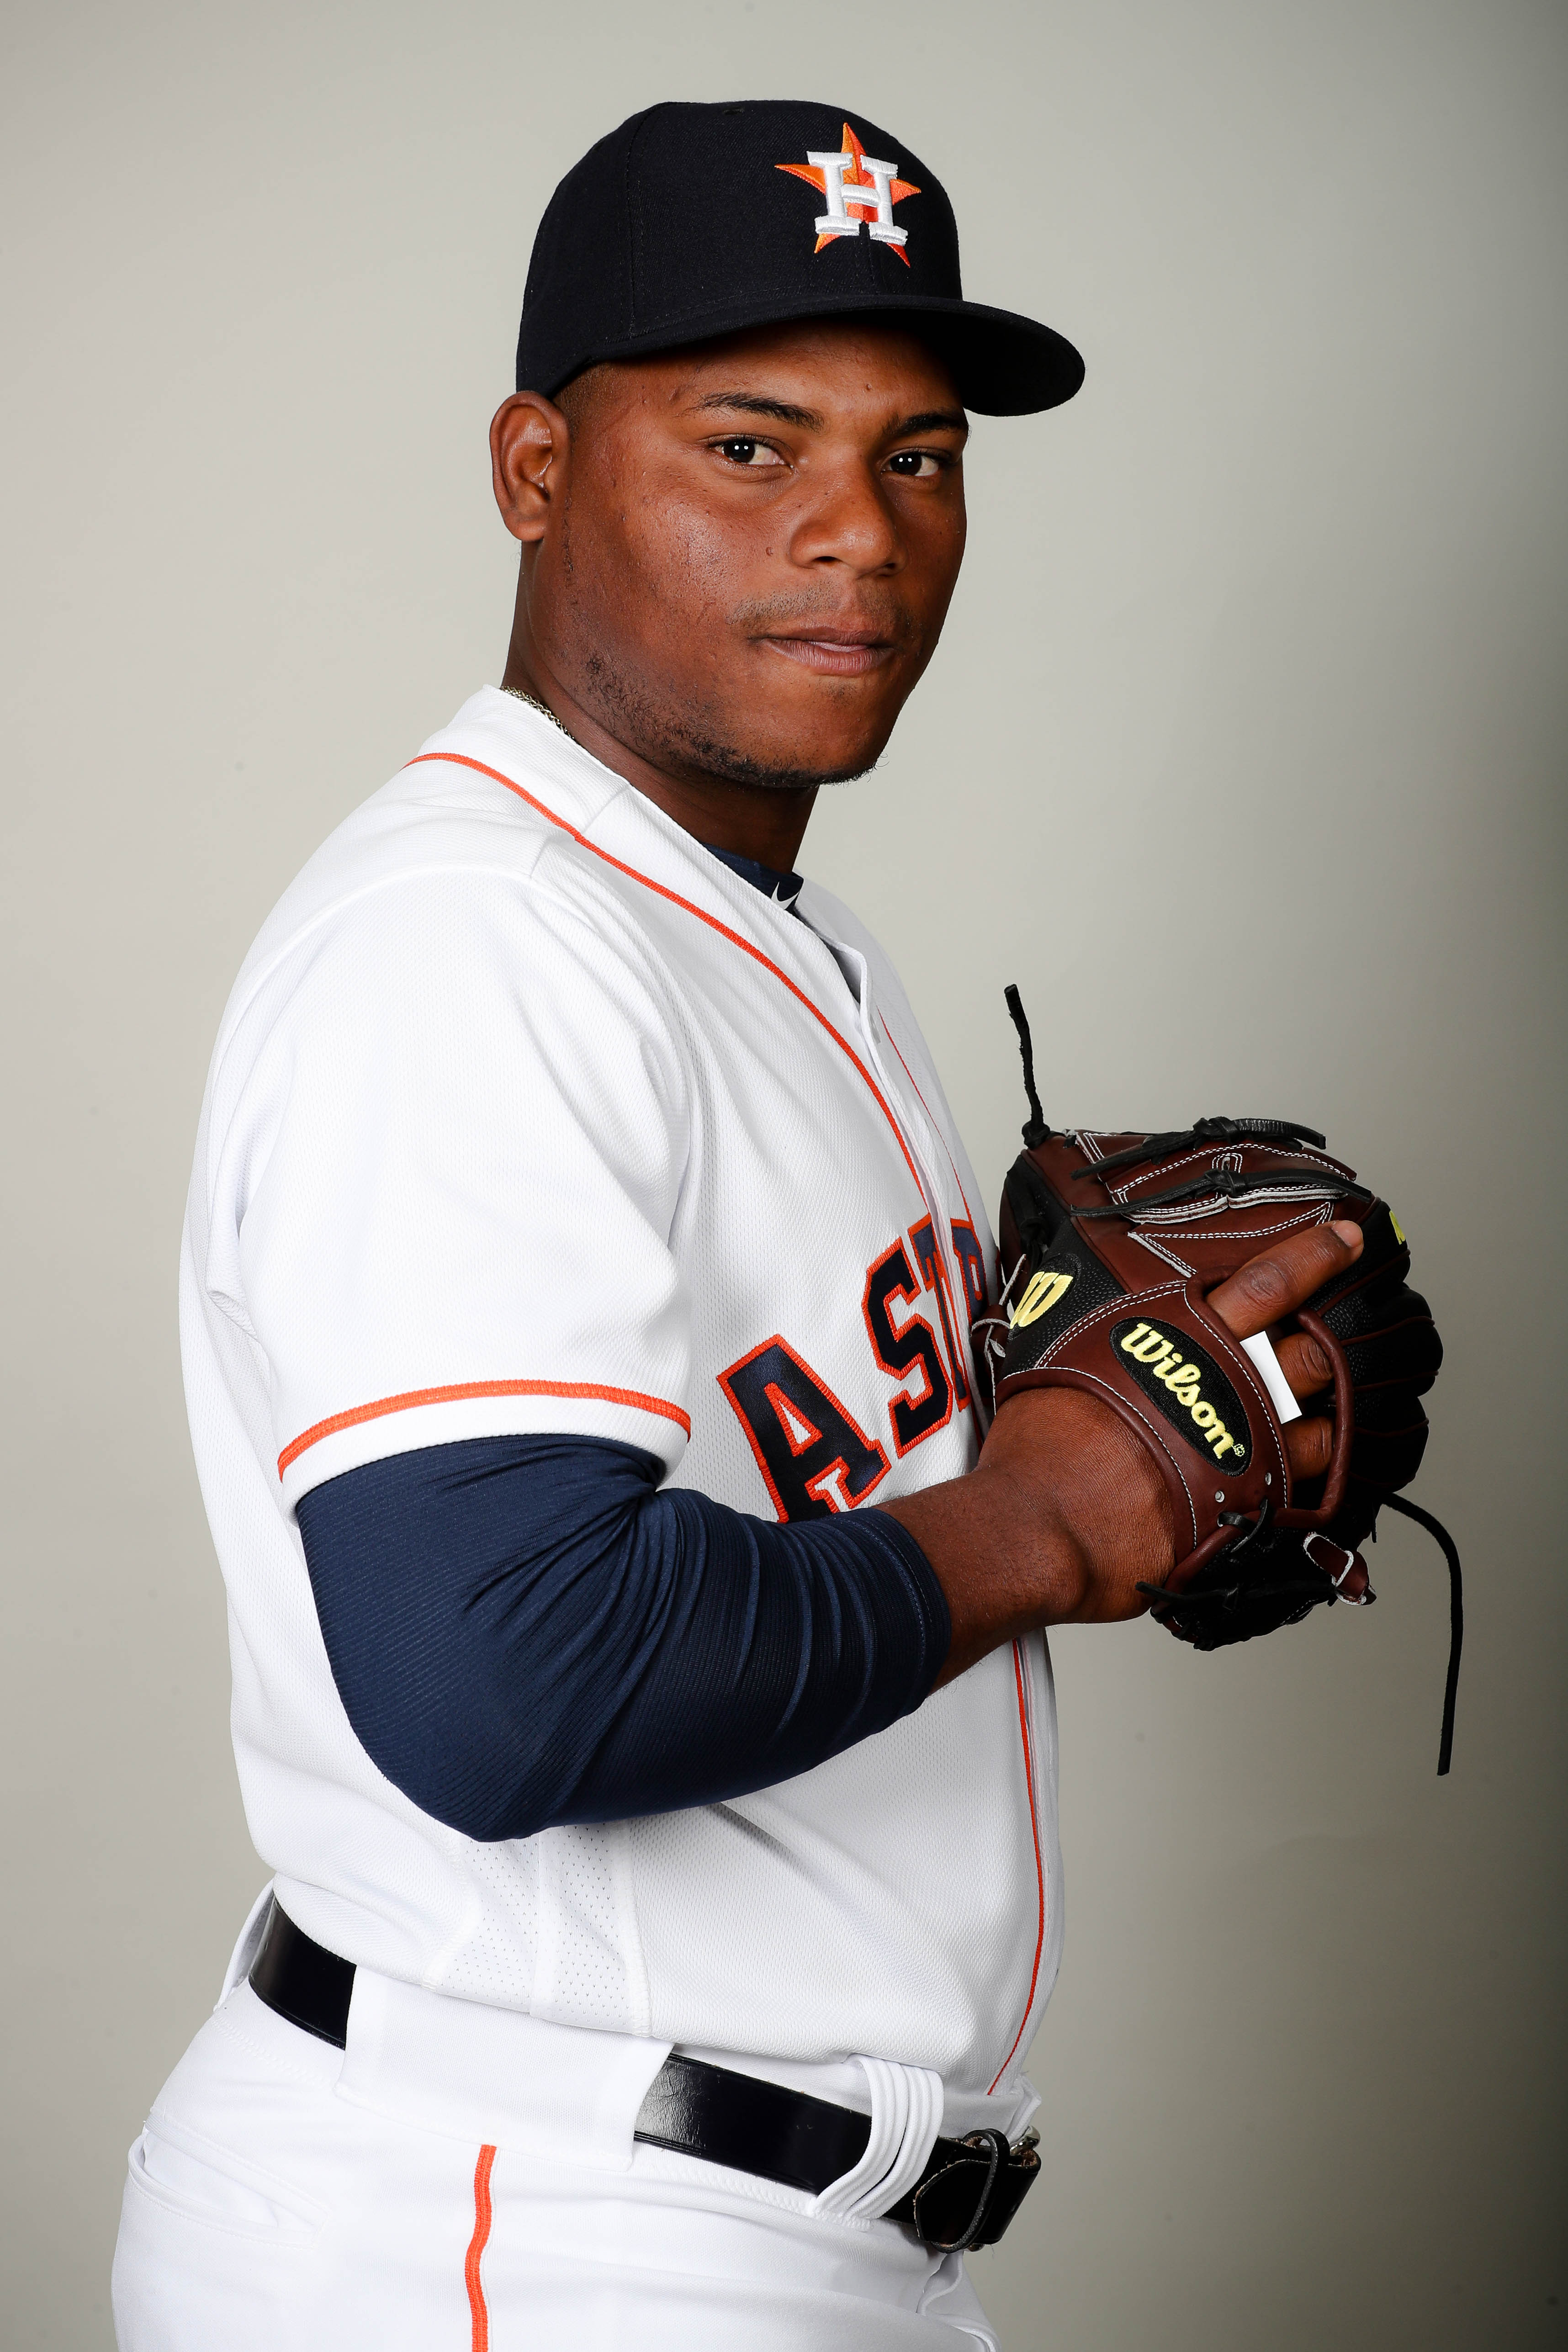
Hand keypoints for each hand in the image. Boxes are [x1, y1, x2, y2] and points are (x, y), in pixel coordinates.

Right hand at [881, 1221, 1363, 1683]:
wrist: (1042, 1524)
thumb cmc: (1038, 1446)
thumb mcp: (1056, 1354)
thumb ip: (1089, 1326)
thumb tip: (1074, 1298)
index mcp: (1181, 1338)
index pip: (1268, 1284)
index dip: (1316, 1257)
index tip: (1349, 1240)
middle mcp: (1226, 1391)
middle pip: (1315, 1357)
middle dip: (1342, 1345)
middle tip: (1365, 1332)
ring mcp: (1244, 1454)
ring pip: (1323, 1430)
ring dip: (1333, 1423)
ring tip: (1337, 1416)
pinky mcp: (1247, 1511)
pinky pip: (1303, 1496)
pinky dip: (1314, 1487)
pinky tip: (1311, 1481)